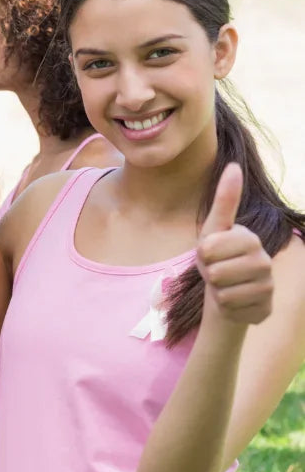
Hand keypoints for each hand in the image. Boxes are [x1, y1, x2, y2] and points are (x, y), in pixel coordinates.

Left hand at [198, 163, 271, 325]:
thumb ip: (225, 199)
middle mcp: (264, 260)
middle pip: (215, 270)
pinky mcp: (264, 307)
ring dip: (216, 290)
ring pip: (222, 290)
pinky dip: (225, 306)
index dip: (203, 253)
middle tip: (217, 271)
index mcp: (250, 238)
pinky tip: (234, 301)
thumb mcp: (213, 229)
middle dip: (208, 273)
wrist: (225, 293)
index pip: (209, 247)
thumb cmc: (217, 258)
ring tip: (225, 285)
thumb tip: (234, 164)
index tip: (211, 253)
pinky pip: (230, 307)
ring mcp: (267, 285)